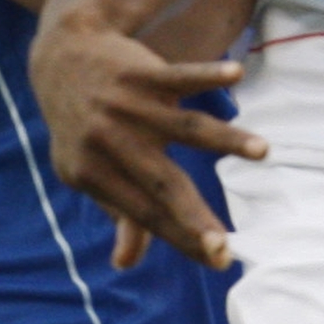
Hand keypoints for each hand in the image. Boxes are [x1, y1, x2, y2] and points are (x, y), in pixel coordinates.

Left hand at [29, 9, 266, 271]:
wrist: (61, 59)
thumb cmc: (82, 129)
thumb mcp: (86, 172)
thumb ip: (116, 213)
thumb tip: (125, 264)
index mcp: (94, 173)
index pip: (146, 214)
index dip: (181, 239)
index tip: (219, 261)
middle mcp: (110, 142)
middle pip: (162, 184)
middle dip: (193, 217)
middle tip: (224, 246)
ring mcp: (127, 106)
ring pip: (184, 126)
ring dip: (225, 138)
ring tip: (263, 151)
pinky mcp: (140, 73)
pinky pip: (179, 75)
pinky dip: (208, 74)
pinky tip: (237, 75)